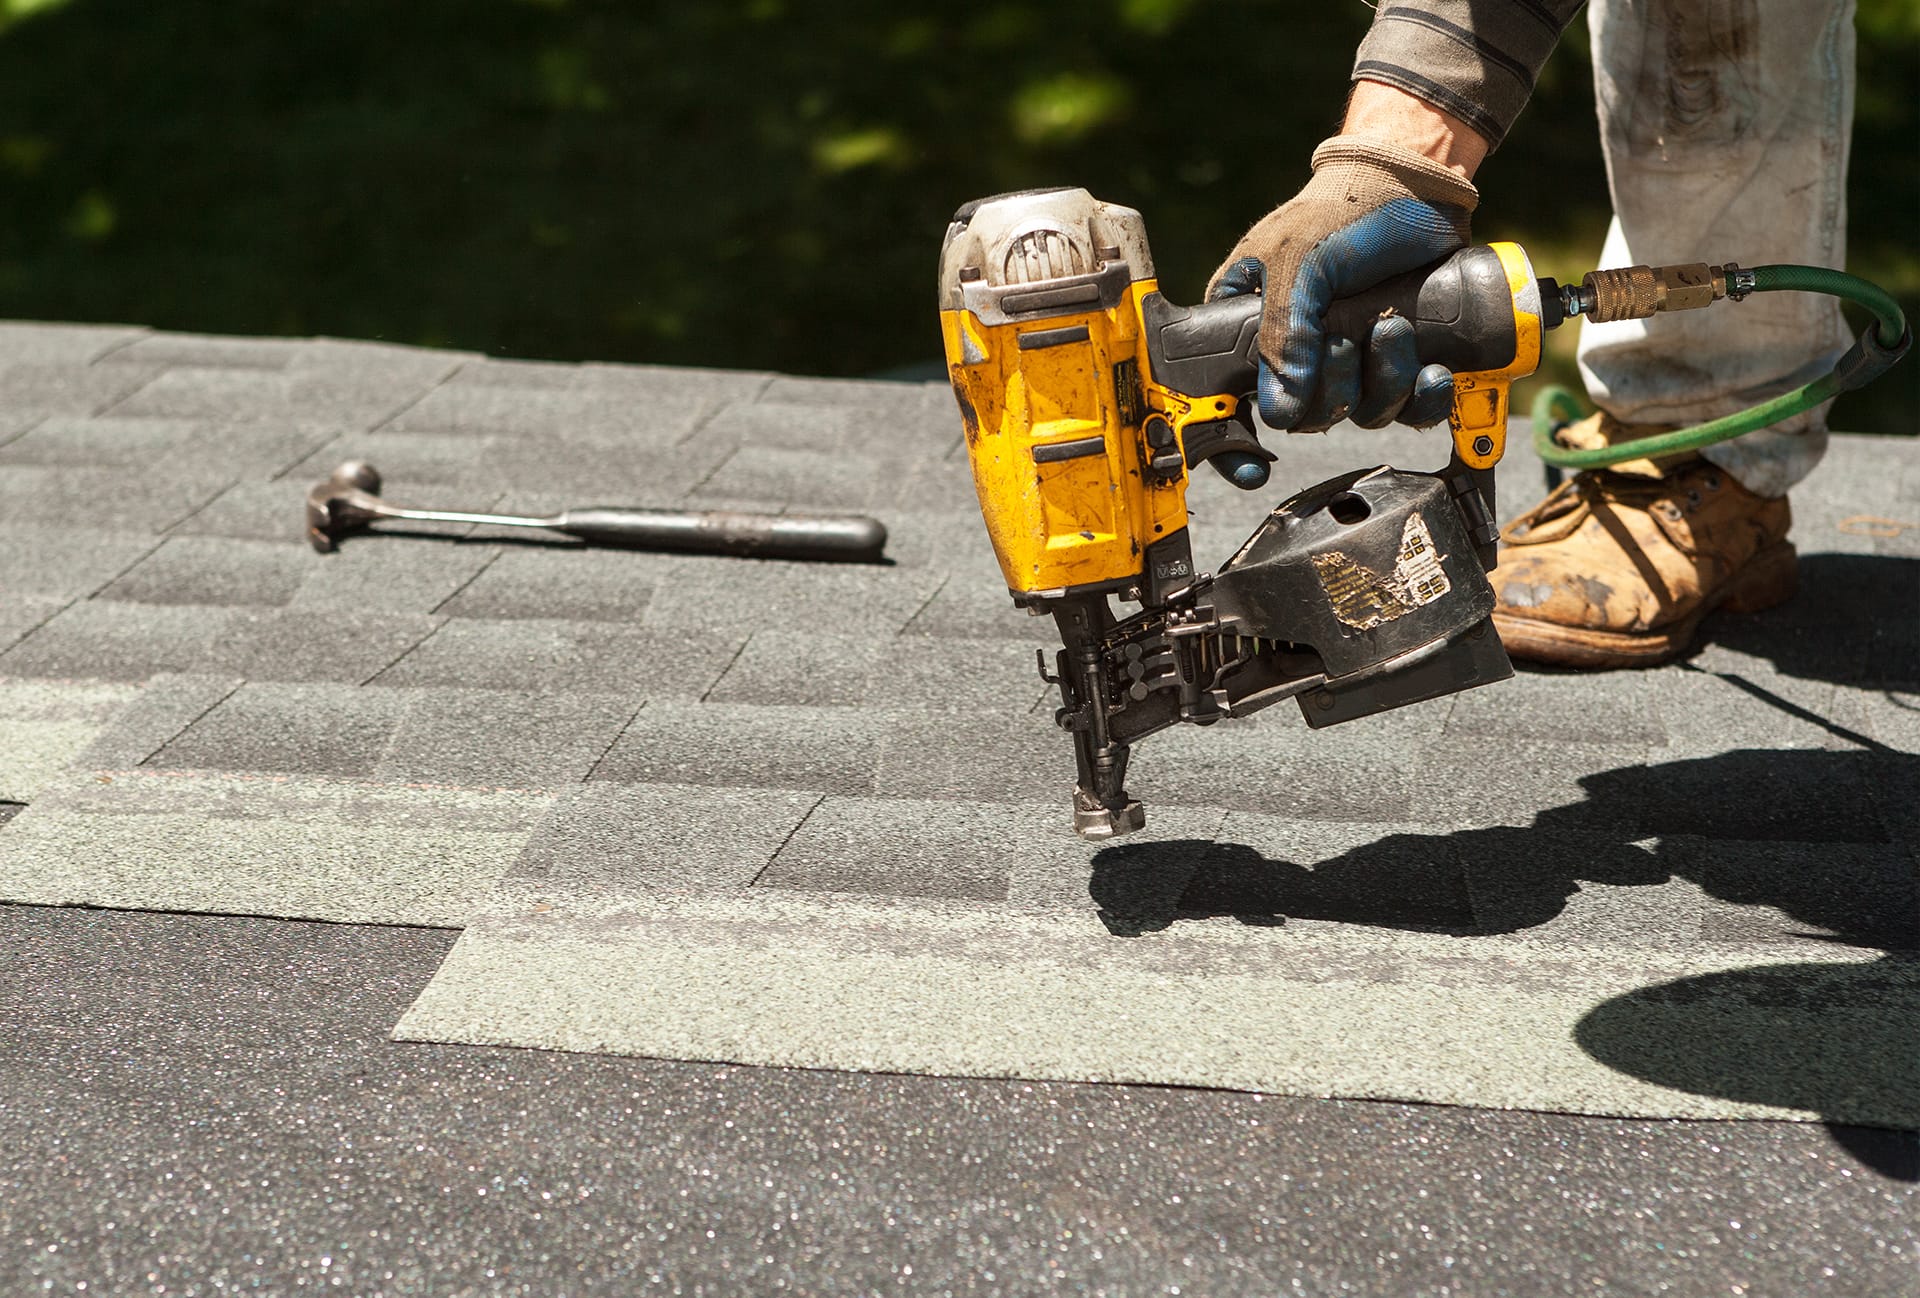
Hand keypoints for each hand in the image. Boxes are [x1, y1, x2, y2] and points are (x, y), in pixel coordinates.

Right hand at [1208, 135, 1478, 433]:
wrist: (1418, 184)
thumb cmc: (1345, 208)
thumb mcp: (1299, 261)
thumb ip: (1283, 331)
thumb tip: (1280, 409)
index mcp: (1250, 325)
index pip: (1227, 398)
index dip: (1232, 440)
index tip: (1250, 465)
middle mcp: (1298, 350)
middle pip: (1305, 417)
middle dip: (1335, 391)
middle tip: (1346, 342)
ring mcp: (1350, 358)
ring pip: (1359, 415)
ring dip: (1384, 383)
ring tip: (1395, 330)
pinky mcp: (1398, 360)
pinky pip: (1407, 409)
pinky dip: (1423, 399)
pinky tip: (1433, 372)